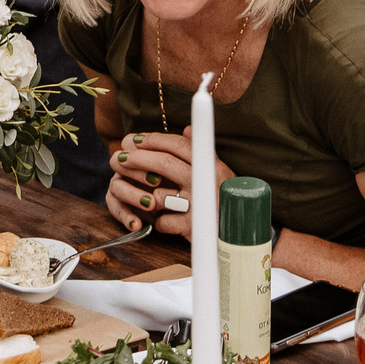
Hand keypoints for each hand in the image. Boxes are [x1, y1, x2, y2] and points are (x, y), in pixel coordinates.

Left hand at [104, 128, 235, 236]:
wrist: (244, 234)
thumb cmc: (228, 200)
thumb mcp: (221, 173)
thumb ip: (203, 152)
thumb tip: (188, 129)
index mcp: (212, 166)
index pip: (180, 145)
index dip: (155, 139)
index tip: (136, 139)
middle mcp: (206, 183)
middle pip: (165, 164)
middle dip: (139, 159)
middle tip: (120, 158)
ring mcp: (200, 207)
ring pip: (160, 195)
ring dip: (148, 196)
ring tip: (142, 195)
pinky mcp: (194, 229)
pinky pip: (163, 222)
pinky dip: (159, 222)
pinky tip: (161, 220)